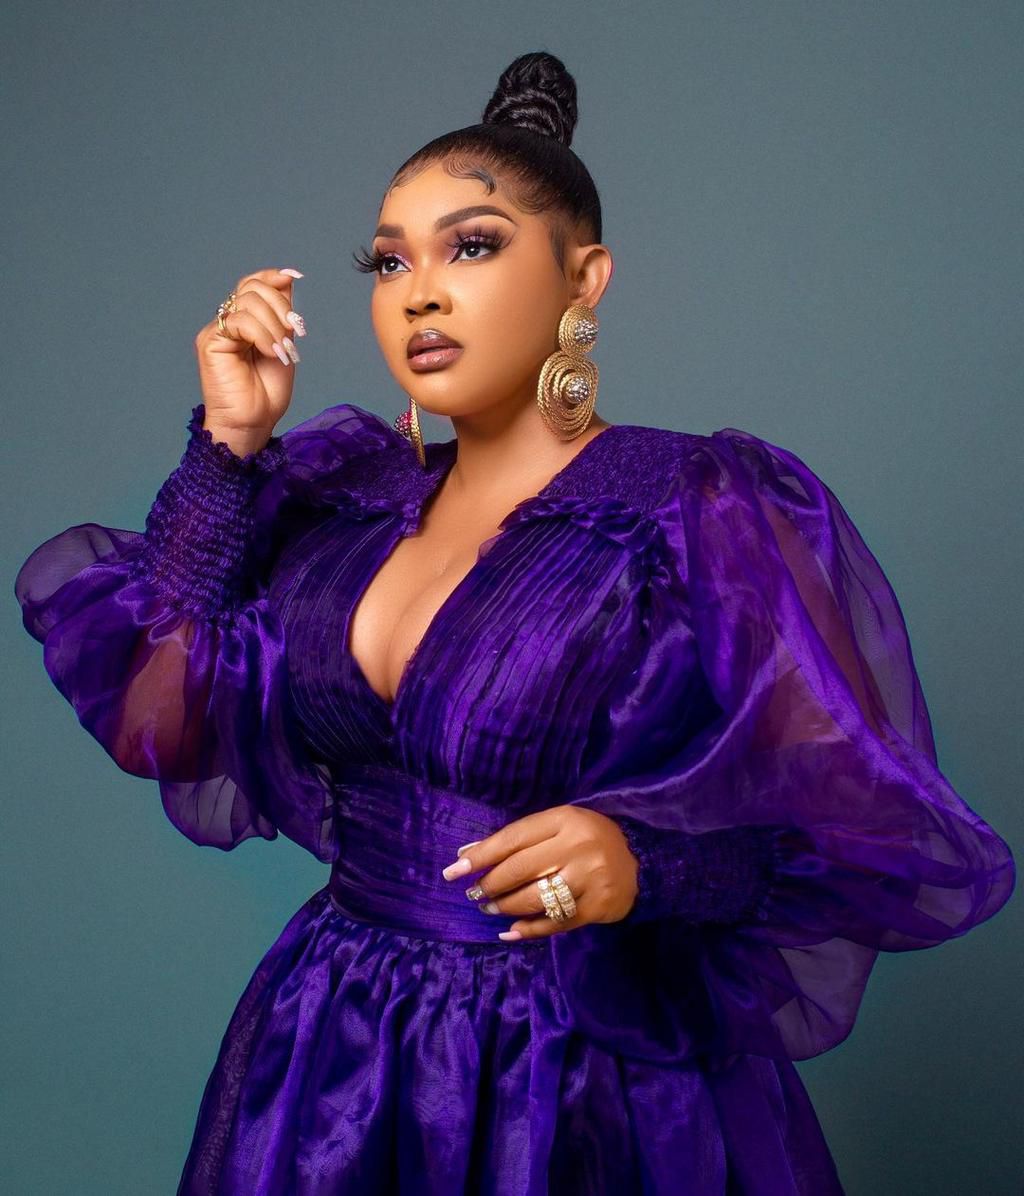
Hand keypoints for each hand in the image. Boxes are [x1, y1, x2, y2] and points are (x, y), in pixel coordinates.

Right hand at [194, 266, 306, 453]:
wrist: (253, 422)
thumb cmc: (267, 392)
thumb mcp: (284, 344)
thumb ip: (282, 315)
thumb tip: (288, 280)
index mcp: (245, 320)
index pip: (254, 283)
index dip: (273, 276)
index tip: (295, 277)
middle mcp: (228, 321)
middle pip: (253, 288)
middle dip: (281, 307)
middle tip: (294, 334)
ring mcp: (218, 330)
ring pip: (248, 301)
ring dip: (274, 325)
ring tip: (282, 350)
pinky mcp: (211, 341)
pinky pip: (240, 320)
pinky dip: (262, 334)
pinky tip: (271, 352)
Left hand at [441, 805, 639, 939]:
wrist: (643, 858)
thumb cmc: (589, 838)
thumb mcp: (558, 826)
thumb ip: (518, 838)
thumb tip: (467, 854)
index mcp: (565, 819)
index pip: (513, 838)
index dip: (481, 855)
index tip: (454, 871)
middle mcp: (578, 846)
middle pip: (520, 869)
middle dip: (489, 885)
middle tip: (473, 894)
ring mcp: (590, 877)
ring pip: (534, 898)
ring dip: (505, 907)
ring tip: (490, 908)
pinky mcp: (598, 906)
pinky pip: (555, 923)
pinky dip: (529, 930)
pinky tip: (511, 931)